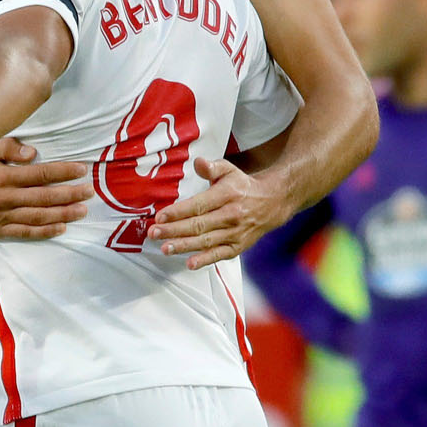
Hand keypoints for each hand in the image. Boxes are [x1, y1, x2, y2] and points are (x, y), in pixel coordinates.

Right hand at [0, 138, 90, 237]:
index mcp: (2, 176)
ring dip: (64, 213)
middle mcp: (4, 197)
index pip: (40, 173)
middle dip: (70, 193)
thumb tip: (33, 152)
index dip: (63, 171)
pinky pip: (25, 232)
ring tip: (82, 210)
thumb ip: (7, 148)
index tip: (82, 169)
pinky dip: (44, 231)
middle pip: (45, 196)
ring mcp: (1, 216)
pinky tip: (61, 227)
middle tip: (90, 191)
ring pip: (39, 216)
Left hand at [148, 157, 288, 269]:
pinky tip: (190, 264)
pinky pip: (220, 254)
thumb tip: (198, 163)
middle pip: (198, 225)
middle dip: (174, 230)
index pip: (198, 205)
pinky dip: (205, 260)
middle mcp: (231, 215)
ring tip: (165, 248)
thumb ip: (212, 167)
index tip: (160, 216)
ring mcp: (235, 232)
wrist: (272, 202)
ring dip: (184, 246)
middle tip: (154, 233)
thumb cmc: (242, 186)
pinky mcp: (239, 246)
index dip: (178, 212)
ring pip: (206, 241)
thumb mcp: (229, 170)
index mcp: (226, 195)